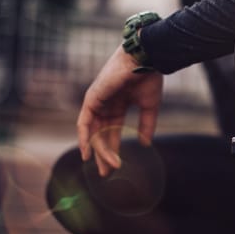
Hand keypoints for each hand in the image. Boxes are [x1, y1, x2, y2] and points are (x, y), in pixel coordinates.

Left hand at [77, 45, 162, 176]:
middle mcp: (105, 104)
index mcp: (118, 104)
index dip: (113, 149)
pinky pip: (85, 122)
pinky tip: (87, 153)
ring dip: (98, 150)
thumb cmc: (149, 78)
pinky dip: (84, 137)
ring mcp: (97, 101)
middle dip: (103, 154)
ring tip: (105, 168)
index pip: (112, 131)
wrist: (145, 60)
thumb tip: (145, 144)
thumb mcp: (150, 106)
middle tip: (106, 173)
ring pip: (94, 131)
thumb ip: (146, 125)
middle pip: (101, 134)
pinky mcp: (92, 98)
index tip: (116, 166)